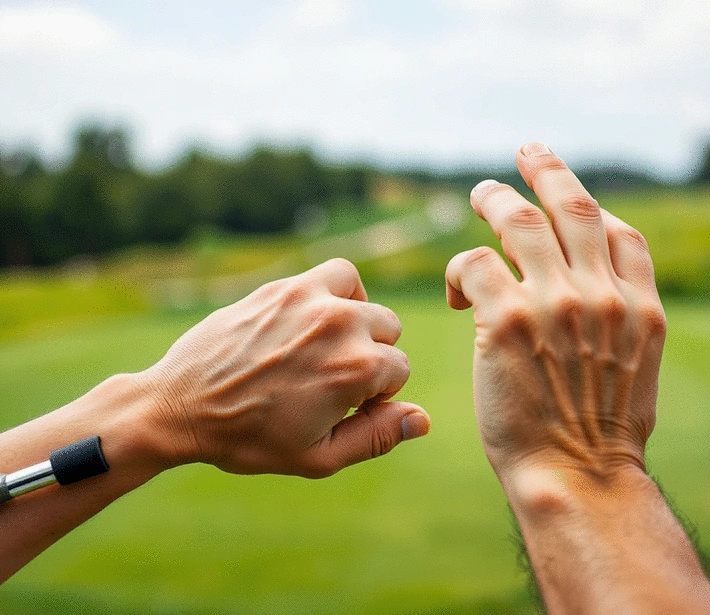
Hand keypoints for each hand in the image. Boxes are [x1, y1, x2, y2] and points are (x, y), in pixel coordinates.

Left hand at [138, 258, 429, 477]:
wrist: (181, 406)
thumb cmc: (250, 438)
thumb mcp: (319, 456)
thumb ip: (377, 437)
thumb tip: (422, 419)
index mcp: (357, 369)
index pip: (399, 371)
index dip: (376, 394)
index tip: (342, 405)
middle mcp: (341, 326)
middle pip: (389, 333)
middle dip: (370, 357)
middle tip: (329, 380)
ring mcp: (312, 300)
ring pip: (368, 304)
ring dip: (359, 324)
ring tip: (328, 348)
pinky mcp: (286, 287)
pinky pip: (338, 273)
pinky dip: (340, 292)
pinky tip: (320, 316)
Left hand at [445, 143, 665, 484]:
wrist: (577, 476)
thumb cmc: (601, 434)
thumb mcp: (638, 369)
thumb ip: (624, 320)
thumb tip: (602, 292)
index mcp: (641, 307)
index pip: (621, 233)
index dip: (592, 208)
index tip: (569, 195)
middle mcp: (602, 294)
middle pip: (572, 207)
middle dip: (547, 169)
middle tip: (527, 150)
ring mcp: (555, 302)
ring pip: (518, 220)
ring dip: (495, 199)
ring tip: (480, 193)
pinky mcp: (506, 319)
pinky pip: (473, 263)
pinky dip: (460, 268)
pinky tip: (457, 290)